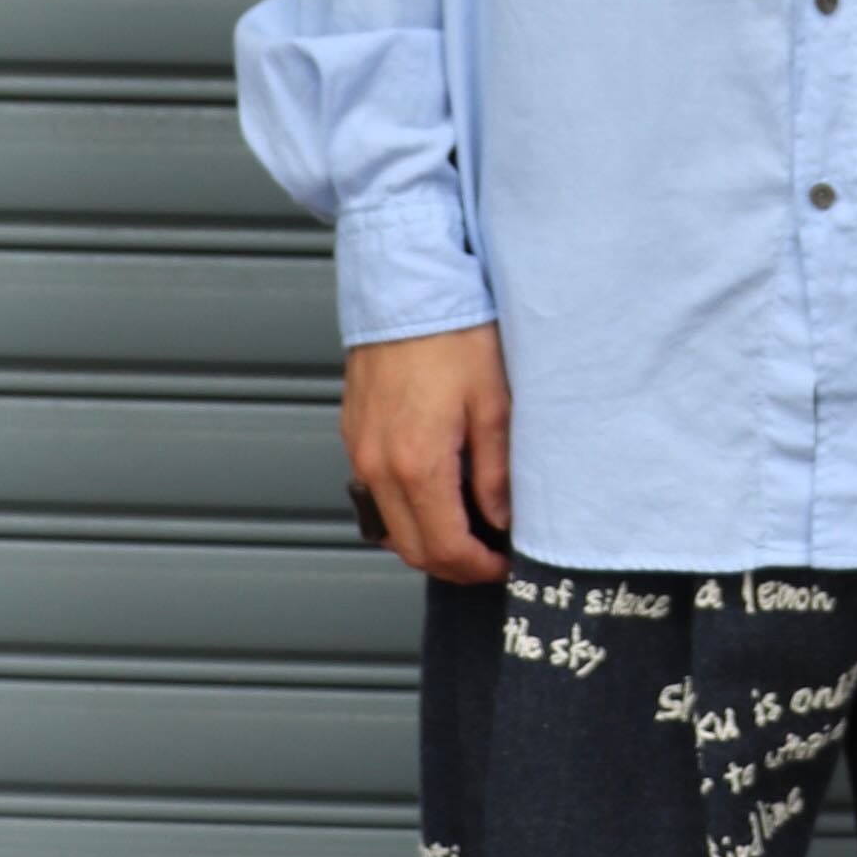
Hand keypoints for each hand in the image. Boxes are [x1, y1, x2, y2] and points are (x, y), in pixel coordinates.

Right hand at [341, 320, 511, 581]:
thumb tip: (500, 519)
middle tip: (488, 555)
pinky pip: (375, 492)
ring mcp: (360, 450)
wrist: (407, 287)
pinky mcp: (354, 433)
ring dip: (425, 540)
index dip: (478, 569)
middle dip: (453, 564)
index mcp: (417, 463)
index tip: (502, 564)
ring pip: (389, 525)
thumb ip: (496, 473)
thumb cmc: (453, 335)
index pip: (444, 548)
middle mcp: (378, 465)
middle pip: (411, 549)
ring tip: (466, 526)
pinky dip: (405, 509)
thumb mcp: (494, 405)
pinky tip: (436, 491)